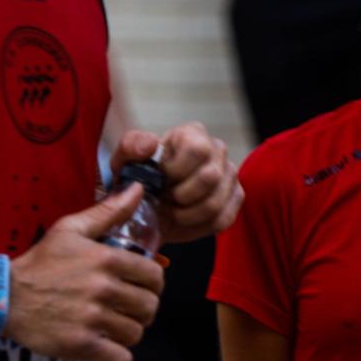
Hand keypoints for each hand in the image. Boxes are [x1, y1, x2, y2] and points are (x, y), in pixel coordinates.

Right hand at [6, 186, 165, 360]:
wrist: (4, 295)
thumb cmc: (40, 262)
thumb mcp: (71, 229)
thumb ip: (109, 211)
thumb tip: (138, 190)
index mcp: (106, 260)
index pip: (154, 276)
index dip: (153, 283)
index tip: (143, 286)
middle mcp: (103, 289)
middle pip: (149, 307)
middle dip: (143, 309)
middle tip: (130, 309)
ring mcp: (92, 319)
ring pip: (135, 333)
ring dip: (129, 332)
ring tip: (115, 326)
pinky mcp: (80, 345)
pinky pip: (120, 359)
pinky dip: (118, 357)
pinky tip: (108, 348)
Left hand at [113, 123, 241, 240]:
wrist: (147, 206)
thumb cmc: (138, 178)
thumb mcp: (124, 161)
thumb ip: (131, 146)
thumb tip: (152, 144)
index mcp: (193, 133)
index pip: (198, 149)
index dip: (176, 171)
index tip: (160, 180)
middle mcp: (217, 150)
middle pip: (210, 177)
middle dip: (181, 196)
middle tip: (164, 199)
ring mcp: (230, 174)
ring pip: (215, 203)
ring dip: (187, 215)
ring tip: (172, 210)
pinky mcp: (236, 198)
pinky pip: (223, 219)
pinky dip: (199, 226)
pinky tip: (185, 220)